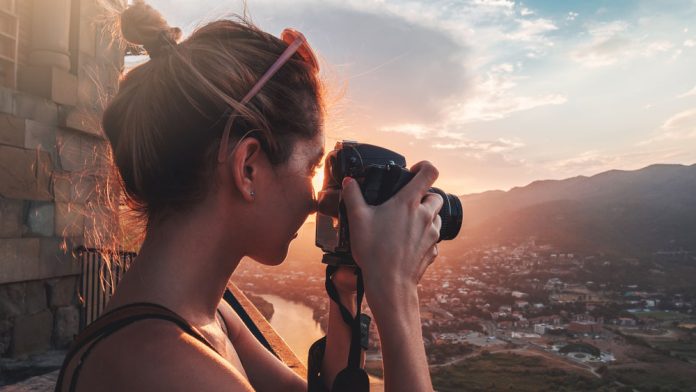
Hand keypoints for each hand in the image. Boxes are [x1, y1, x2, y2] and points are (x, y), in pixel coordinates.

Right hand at [341, 161, 442, 301]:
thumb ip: (353, 195)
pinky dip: (424, 236)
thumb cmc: (373, 250)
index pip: (430, 173)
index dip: (424, 166)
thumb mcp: (357, 219)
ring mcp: (432, 234)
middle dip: (424, 195)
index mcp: (409, 202)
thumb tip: (349, 182)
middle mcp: (425, 216)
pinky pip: (433, 238)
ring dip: (426, 216)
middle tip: (406, 203)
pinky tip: (407, 243)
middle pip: (436, 196)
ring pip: (437, 217)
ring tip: (406, 224)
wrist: (389, 283)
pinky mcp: (433, 251)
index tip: (414, 170)